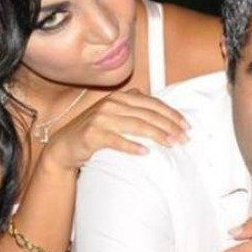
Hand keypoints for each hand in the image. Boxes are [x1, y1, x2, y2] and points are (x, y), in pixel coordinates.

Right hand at [42, 89, 188, 170]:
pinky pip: (116, 140)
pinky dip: (132, 146)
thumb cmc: (94, 133)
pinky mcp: (92, 134)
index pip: (152, 104)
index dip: (171, 114)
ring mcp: (101, 118)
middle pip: (148, 114)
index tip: (186, 126)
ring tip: (171, 144)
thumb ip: (132, 108)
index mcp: (120, 98)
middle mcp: (111, 104)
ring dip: (157, 135)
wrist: (64, 146)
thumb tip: (153, 103)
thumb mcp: (113, 115)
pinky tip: (145, 153)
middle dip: (169, 126)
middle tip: (184, 139)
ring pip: (136, 125)